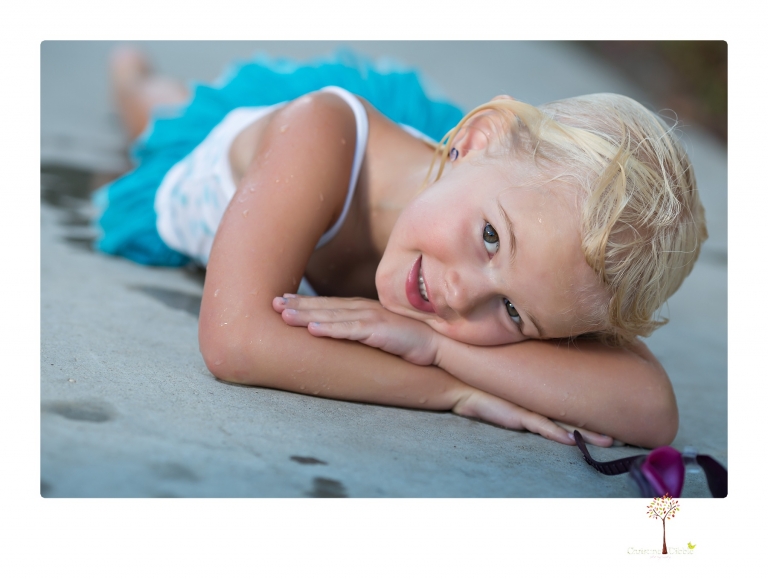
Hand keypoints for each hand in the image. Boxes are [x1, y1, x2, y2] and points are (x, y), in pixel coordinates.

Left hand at [272, 295, 440, 365]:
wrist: (438, 344)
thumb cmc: (410, 340)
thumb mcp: (381, 332)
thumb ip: (363, 330)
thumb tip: (346, 335)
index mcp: (363, 309)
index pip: (329, 304)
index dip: (305, 302)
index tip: (283, 300)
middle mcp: (364, 309)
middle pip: (325, 307)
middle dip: (298, 304)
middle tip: (273, 303)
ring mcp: (371, 318)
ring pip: (332, 316)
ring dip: (306, 315)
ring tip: (284, 315)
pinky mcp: (379, 331)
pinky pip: (350, 330)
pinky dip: (330, 329)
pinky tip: (312, 330)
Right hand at [454, 390, 613, 446]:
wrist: (460, 384)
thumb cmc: (483, 389)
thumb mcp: (508, 394)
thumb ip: (527, 401)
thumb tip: (549, 409)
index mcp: (539, 396)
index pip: (572, 404)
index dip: (593, 413)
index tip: (617, 420)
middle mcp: (538, 401)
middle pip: (574, 413)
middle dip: (598, 425)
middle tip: (624, 435)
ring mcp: (527, 407)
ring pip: (563, 421)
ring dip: (586, 432)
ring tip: (609, 441)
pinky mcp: (515, 413)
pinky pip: (539, 424)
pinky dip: (555, 433)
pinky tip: (571, 439)